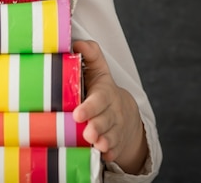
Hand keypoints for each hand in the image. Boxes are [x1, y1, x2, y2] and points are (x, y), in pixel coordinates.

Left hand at [72, 40, 147, 173]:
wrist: (124, 111)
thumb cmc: (101, 87)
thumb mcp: (98, 68)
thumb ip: (90, 54)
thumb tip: (77, 43)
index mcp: (105, 93)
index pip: (99, 99)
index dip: (89, 107)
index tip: (77, 114)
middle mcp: (112, 112)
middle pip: (106, 120)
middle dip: (97, 127)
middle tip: (88, 133)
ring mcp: (115, 128)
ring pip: (111, 136)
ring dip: (103, 141)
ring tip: (95, 143)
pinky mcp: (116, 143)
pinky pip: (115, 150)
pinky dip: (111, 153)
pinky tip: (105, 156)